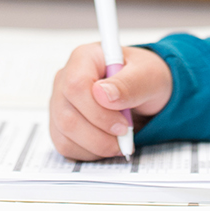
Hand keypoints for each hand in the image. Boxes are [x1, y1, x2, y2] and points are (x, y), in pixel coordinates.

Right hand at [49, 42, 171, 160]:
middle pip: (67, 115)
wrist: (145, 92)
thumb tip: (102, 94)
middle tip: (125, 135)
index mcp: (85, 58)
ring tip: (119, 140)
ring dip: (96, 145)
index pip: (76, 85)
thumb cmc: (144, 77)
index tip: (123, 124)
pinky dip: (89, 152)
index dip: (98, 112)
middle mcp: (66, 78)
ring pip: (64, 134)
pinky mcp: (60, 123)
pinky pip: (65, 145)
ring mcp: (60, 102)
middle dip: (100, 135)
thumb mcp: (149, 76)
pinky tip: (106, 143)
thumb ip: (129, 84)